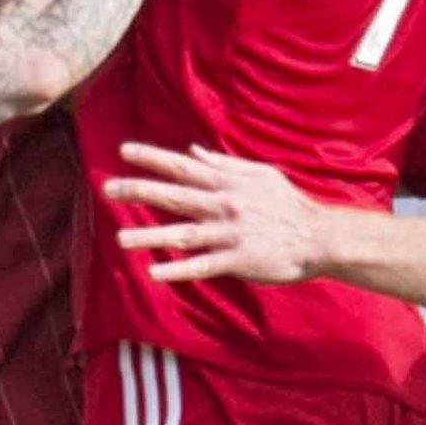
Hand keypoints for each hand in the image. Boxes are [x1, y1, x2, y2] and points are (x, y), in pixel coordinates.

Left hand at [104, 143, 326, 283]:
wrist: (318, 237)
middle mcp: (223, 206)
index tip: (123, 151)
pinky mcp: (238, 260)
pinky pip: (203, 266)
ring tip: (119, 239)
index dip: (152, 157)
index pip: (182, 166)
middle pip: (174, 196)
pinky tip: (155, 273)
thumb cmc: (288, 204)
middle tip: (107, 188)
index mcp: (227, 183)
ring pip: (182, 234)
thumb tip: (192, 151)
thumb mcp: (259, 174)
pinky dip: (179, 270)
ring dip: (150, 237)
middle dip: (139, 190)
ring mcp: (229, 234)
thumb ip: (223, 164)